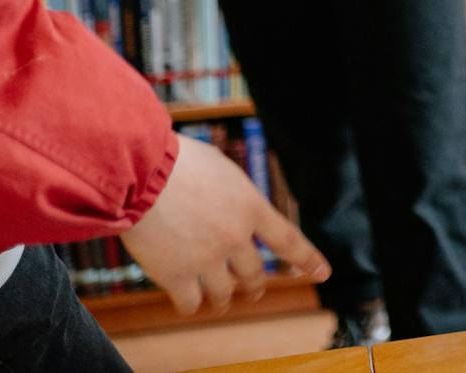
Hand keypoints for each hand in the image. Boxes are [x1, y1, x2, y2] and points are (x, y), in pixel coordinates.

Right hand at [121, 135, 329, 316]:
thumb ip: (232, 191)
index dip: (307, 260)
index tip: (323, 273)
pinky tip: (187, 301)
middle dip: (255, 285)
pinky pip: (191, 304)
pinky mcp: (176, 275)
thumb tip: (230, 200)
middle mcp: (235, 237)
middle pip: (255, 274)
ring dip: (223, 300)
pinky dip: (191, 305)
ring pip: (224, 294)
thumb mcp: (221, 167)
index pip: (288, 240)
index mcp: (251, 207)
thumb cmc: (177, 160)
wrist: (142, 171)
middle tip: (253, 289)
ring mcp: (207, 259)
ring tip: (219, 302)